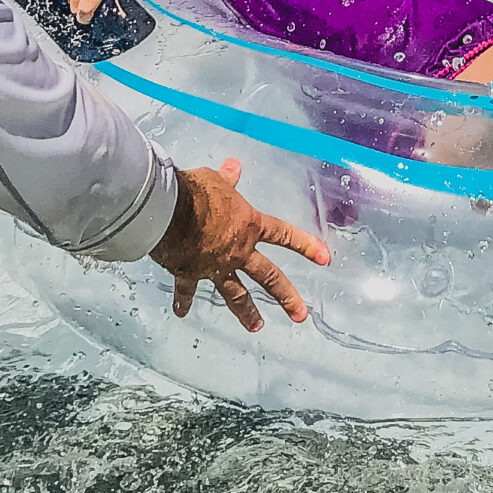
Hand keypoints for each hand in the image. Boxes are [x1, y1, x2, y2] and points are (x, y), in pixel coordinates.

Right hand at [149, 158, 331, 332]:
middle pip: (268, 277)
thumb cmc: (195, 192)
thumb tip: (234, 166)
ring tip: (257, 327)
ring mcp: (215, 266)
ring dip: (247, 312)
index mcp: (248, 227)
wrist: (167, 213)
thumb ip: (227, 178)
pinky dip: (183, 300)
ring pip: (236, 294)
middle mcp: (237, 251)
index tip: (325, 259)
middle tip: (300, 315)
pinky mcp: (189, 273)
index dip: (306, 246)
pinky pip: (187, 290)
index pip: (284, 235)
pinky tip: (181, 313)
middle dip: (286, 296)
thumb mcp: (215, 180)